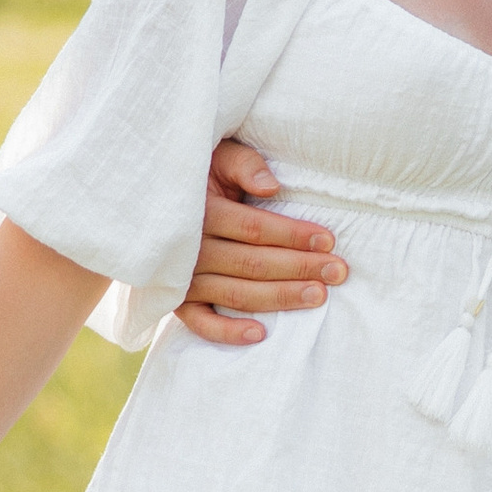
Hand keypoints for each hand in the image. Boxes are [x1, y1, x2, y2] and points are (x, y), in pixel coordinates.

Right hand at [172, 141, 347, 347]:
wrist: (152, 199)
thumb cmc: (201, 175)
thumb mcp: (219, 157)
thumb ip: (244, 164)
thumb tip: (272, 186)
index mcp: (200, 211)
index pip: (254, 228)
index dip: (292, 235)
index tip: (328, 241)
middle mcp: (190, 249)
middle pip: (253, 263)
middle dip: (300, 268)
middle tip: (338, 271)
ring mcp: (182, 278)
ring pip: (236, 294)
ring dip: (280, 298)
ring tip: (319, 296)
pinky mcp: (178, 301)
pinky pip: (201, 323)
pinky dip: (227, 332)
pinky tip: (261, 334)